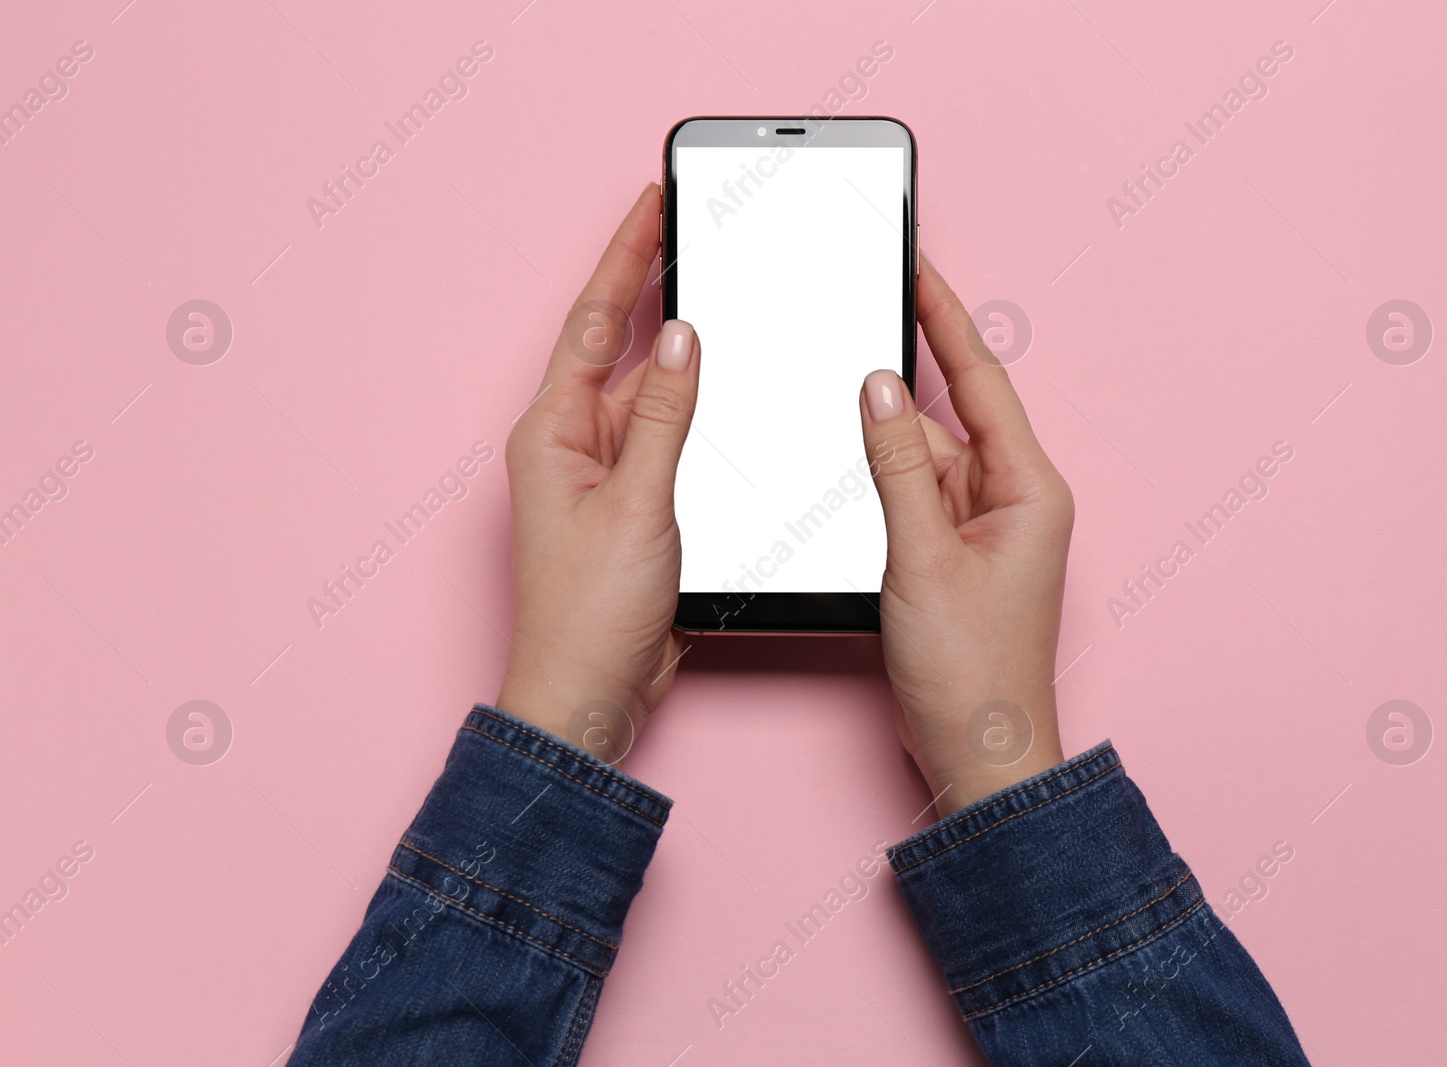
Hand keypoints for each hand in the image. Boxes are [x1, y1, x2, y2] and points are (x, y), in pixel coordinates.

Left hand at [496, 183, 698, 765]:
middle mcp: (572, 443)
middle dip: (654, 289)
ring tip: (722, 295)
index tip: (651, 205)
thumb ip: (663, 417)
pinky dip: (698, 412)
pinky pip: (669, 439)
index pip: (590, 322)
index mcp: (551, 431)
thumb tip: (678, 337)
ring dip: (685, 357)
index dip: (623, 258)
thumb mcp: (638, 502)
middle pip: (618, 348)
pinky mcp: (634, 504)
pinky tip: (728, 392)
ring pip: (652, 395)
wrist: (590, 694)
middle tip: (689, 230)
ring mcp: (604, 474)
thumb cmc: (590, 613)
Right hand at [858, 255, 1074, 816]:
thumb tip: (877, 386)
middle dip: (893, 382)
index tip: (918, 265)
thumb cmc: (973, 672)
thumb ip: (895, 466)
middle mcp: (1009, 498)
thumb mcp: (920, 556)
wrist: (979, 753)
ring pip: (919, 457)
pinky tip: (840, 466)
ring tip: (826, 407)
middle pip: (944, 415)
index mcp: (1027, 487)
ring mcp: (979, 527)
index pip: (979, 380)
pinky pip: (910, 495)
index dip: (945, 317)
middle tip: (848, 319)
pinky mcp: (951, 554)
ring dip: (877, 442)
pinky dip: (877, 482)